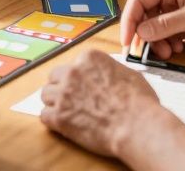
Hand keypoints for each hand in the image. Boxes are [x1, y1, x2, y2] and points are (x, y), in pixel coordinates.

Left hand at [40, 51, 161, 157]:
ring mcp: (63, 94)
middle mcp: (72, 72)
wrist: (137, 126)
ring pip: (46, 95)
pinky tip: (63, 124)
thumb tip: (110, 74)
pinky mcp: (59, 116)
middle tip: (72, 99)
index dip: (76, 78)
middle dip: (62, 88)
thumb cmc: (139, 104)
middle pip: (54, 77)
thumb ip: (111, 70)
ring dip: (54, 103)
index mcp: (89, 59)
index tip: (80, 86)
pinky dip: (52, 121)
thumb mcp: (129, 74)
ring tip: (67, 112)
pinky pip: (44, 115)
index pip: (71, 65)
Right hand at [121, 0, 184, 59]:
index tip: (127, 39)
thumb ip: (164, 25)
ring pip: (155, 28)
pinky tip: (177, 50)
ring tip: (168, 53)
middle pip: (145, 16)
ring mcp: (178, 11)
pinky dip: (167, 44)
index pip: (139, 1)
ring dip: (157, 42)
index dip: (130, 20)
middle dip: (144, 34)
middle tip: (144, 52)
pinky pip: (167, 35)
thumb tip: (140, 32)